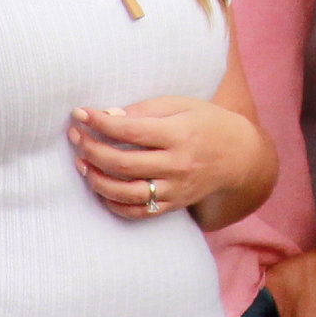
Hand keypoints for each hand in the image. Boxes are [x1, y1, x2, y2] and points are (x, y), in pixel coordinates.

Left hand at [67, 98, 259, 222]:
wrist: (240, 157)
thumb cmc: (207, 123)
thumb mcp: (181, 105)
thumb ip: (144, 110)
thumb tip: (108, 115)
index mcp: (179, 134)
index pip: (130, 130)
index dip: (100, 122)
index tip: (79, 113)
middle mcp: (177, 164)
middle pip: (124, 163)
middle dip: (92, 149)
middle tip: (75, 137)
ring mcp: (175, 188)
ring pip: (126, 192)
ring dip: (97, 179)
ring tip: (82, 164)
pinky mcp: (173, 204)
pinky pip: (137, 211)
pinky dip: (113, 203)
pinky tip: (100, 188)